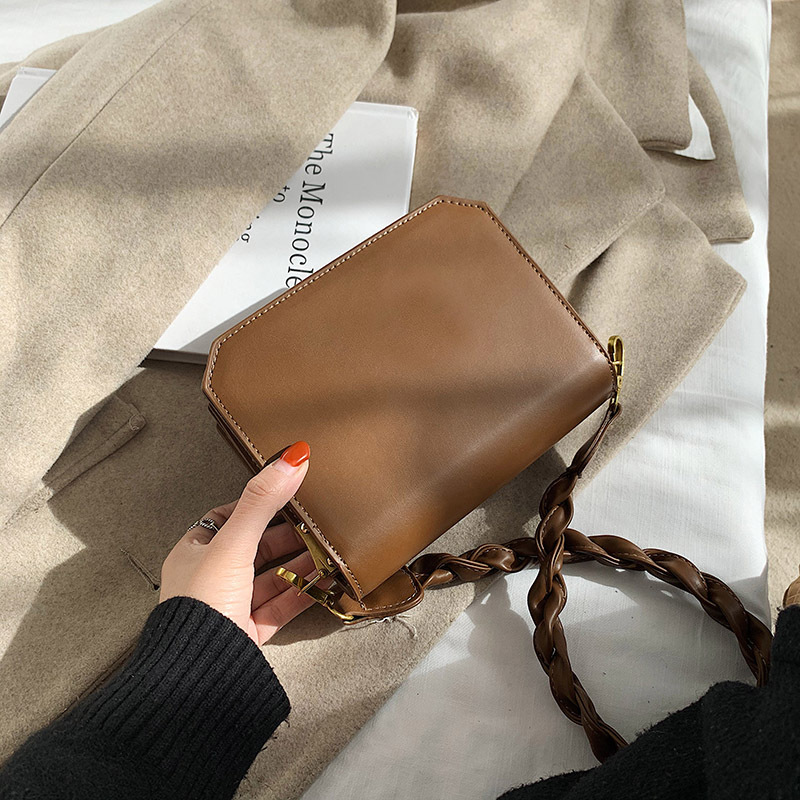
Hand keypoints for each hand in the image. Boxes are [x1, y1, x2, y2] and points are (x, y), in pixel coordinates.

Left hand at [160, 441, 316, 644]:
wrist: (198, 673)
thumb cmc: (203, 602)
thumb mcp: (233, 543)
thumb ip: (263, 501)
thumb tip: (293, 456)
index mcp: (194, 553)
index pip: (228, 518)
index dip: (258, 505)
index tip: (287, 494)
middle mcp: (209, 579)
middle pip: (255, 550)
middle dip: (287, 537)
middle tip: (318, 523)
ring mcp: (230, 608)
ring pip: (270, 579)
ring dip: (299, 564)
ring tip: (329, 550)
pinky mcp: (248, 633)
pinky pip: (280, 607)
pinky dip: (303, 593)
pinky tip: (326, 582)